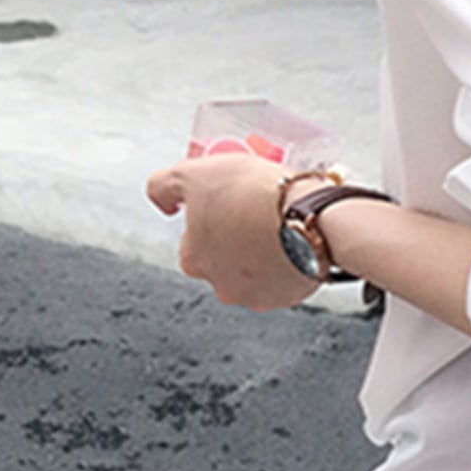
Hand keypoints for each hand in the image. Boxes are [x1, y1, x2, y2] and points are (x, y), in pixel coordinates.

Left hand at [146, 155, 319, 310]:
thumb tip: (159, 199)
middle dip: (236, 242)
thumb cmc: (254, 194)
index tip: (230, 206)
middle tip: (255, 216)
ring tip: (277, 229)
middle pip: (223, 261)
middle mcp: (221, 285)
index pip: (193, 240)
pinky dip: (286, 265)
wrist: (311, 216)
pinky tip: (293, 244)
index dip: (212, 218)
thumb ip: (164, 187)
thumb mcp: (195, 173)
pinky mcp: (288, 298)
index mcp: (193, 259)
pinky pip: (283, 281)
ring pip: (254, 273)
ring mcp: (256, 295)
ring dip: (261, 255)